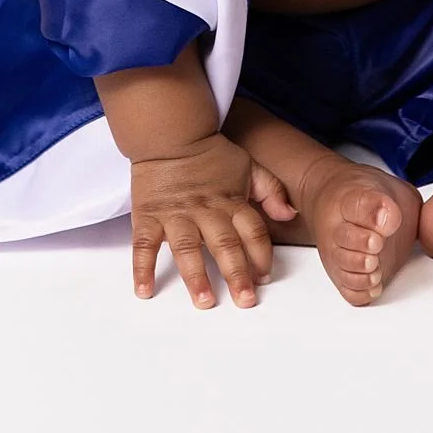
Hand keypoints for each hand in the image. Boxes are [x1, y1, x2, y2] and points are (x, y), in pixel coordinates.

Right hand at [129, 131, 296, 308]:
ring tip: (205, 300)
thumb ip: (271, 190)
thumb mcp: (248, 166)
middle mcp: (205, 210)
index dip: (261, 255)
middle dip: (236, 273)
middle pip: (224, 244)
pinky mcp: (148, 215)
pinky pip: (144, 244)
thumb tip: (289, 215)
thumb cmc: (210, 153)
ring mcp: (176, 214)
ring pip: (187, 248)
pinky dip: (142, 268)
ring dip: (196, 276)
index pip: (252, 231)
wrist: (169, 132)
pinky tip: (144, 290)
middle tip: (245, 300)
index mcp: (230, 201)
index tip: (265, 278)